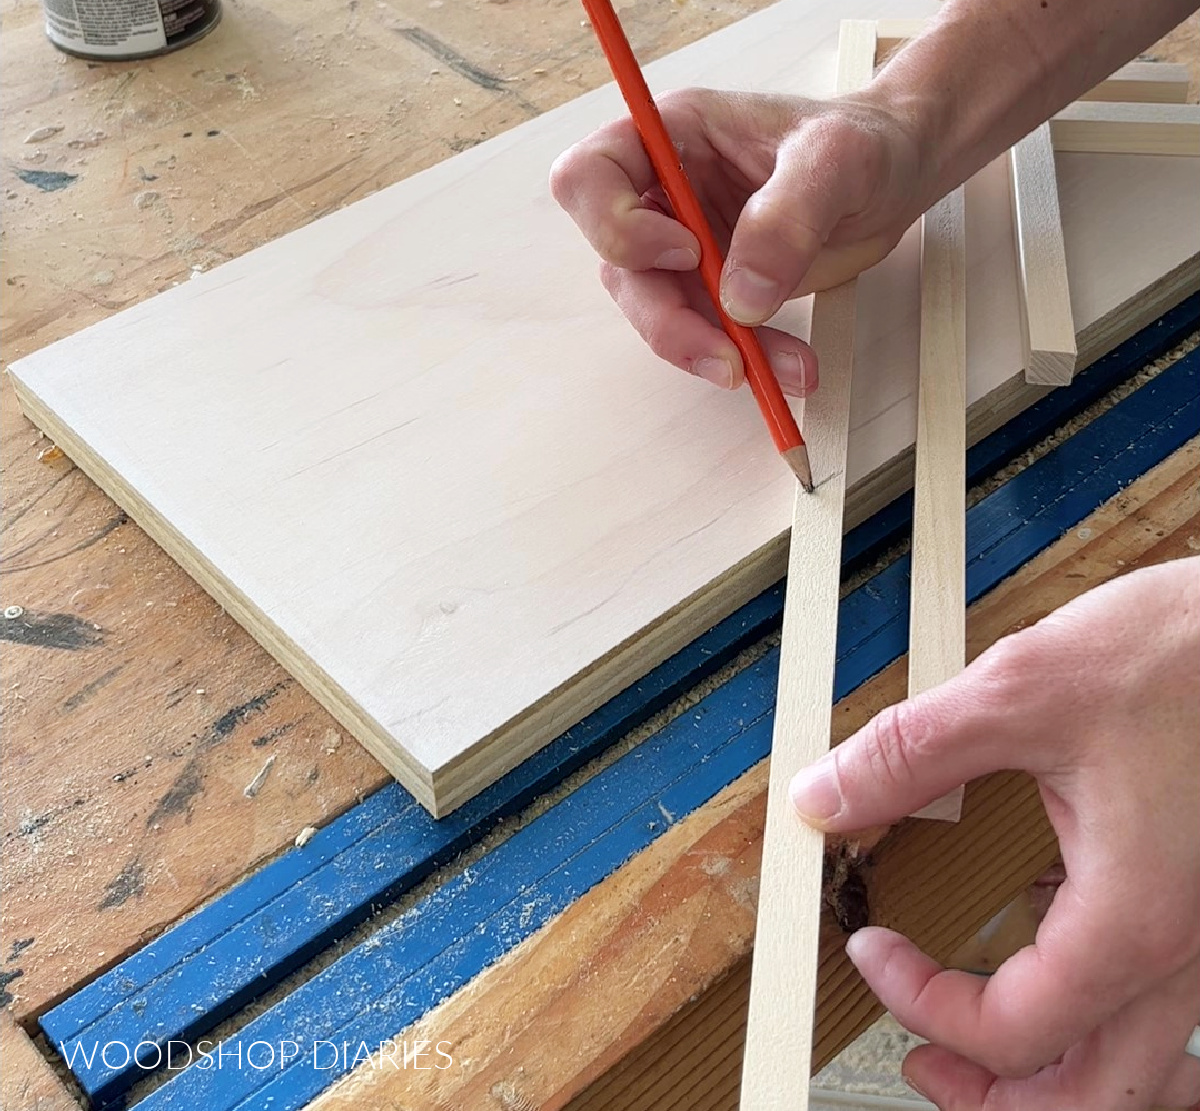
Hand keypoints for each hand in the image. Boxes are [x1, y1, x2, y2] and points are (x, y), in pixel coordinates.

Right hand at [550, 88, 928, 394]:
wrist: (897, 175)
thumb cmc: (862, 142)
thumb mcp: (835, 161)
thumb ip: (786, 218)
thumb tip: (739, 299)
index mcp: (671, 137)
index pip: (588, 178)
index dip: (616, 225)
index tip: (687, 251)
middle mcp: (663, 193)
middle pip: (620, 267)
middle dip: (670, 321)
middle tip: (730, 356)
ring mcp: (682, 246)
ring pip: (659, 314)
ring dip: (711, 351)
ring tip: (785, 368)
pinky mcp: (711, 289)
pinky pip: (706, 336)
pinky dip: (748, 360)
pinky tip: (792, 368)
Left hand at [790, 557, 1199, 1109]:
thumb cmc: (1183, 654)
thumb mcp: (1020, 693)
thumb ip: (910, 754)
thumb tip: (825, 797)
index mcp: (1134, 918)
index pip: (1013, 1034)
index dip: (921, 1007)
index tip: (870, 949)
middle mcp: (1184, 949)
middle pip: (1091, 1096)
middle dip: (994, 1096)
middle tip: (918, 1059)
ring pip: (1137, 1066)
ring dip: (1055, 1075)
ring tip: (976, 1040)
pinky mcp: (1199, 895)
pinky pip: (1152, 998)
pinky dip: (1091, 1006)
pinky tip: (1043, 938)